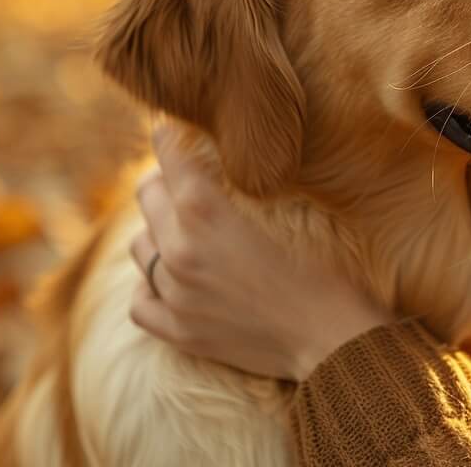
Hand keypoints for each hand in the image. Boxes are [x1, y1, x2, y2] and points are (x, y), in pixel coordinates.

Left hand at [128, 124, 393, 381]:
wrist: (330, 339)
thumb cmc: (322, 272)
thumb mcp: (285, 216)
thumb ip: (241, 194)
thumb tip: (220, 172)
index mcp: (206, 213)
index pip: (171, 161)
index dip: (168, 140)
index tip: (167, 130)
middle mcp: (180, 250)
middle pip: (148, 198)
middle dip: (162, 181)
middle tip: (180, 179)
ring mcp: (175, 294)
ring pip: (140, 248)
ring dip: (156, 233)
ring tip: (178, 230)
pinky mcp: (179, 331)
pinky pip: (140, 301)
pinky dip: (149, 287)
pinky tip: (168, 282)